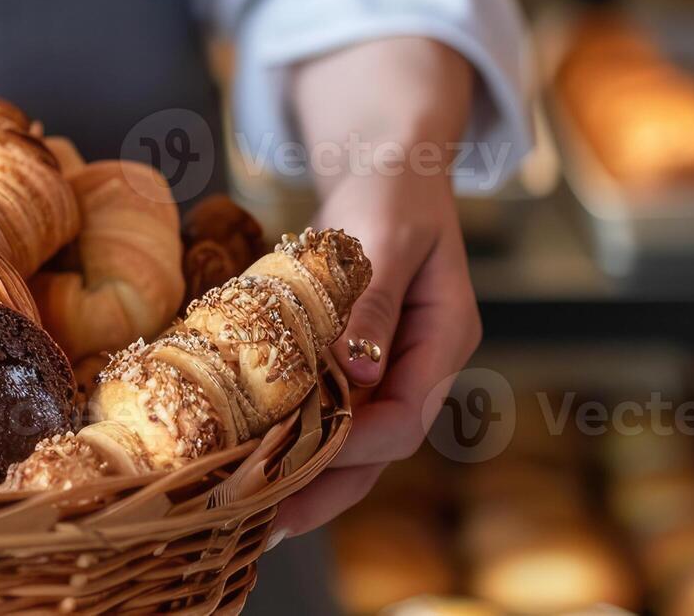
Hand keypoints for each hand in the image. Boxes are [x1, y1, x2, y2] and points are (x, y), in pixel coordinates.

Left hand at [272, 172, 479, 538]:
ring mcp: (389, 370)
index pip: (405, 417)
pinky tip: (250, 463)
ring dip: (305, 477)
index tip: (299, 465)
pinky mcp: (355, 366)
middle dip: (325, 489)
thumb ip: (374, 301)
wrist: (385, 169)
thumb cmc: (390, 192)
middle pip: (378, 449)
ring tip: (248, 510)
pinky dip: (292, 440)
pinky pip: (327, 415)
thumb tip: (358, 370)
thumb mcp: (384, 235)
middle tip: (265, 523)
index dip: (354, 448)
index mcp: (445, 339)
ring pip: (352, 443)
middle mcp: (420, 366)